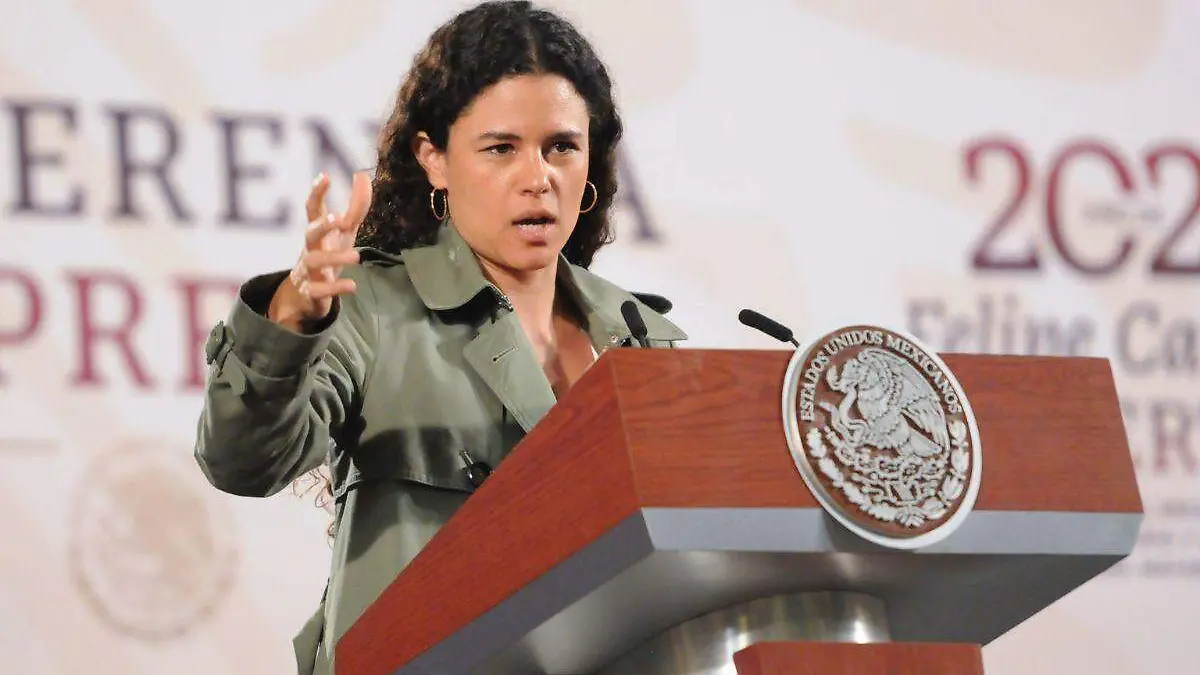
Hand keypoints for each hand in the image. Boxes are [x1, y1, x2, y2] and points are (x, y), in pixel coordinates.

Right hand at [268, 171, 372, 330]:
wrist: (307, 295)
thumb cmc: (328, 253)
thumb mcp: (344, 231)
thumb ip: (355, 207)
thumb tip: (362, 175)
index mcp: (317, 232)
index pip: (312, 210)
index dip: (317, 193)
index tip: (325, 177)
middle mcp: (310, 248)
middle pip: (310, 234)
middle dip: (322, 226)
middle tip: (338, 220)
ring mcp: (308, 270)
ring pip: (314, 262)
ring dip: (334, 258)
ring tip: (357, 256)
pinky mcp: (311, 292)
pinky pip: (319, 290)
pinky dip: (335, 288)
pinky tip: (352, 286)